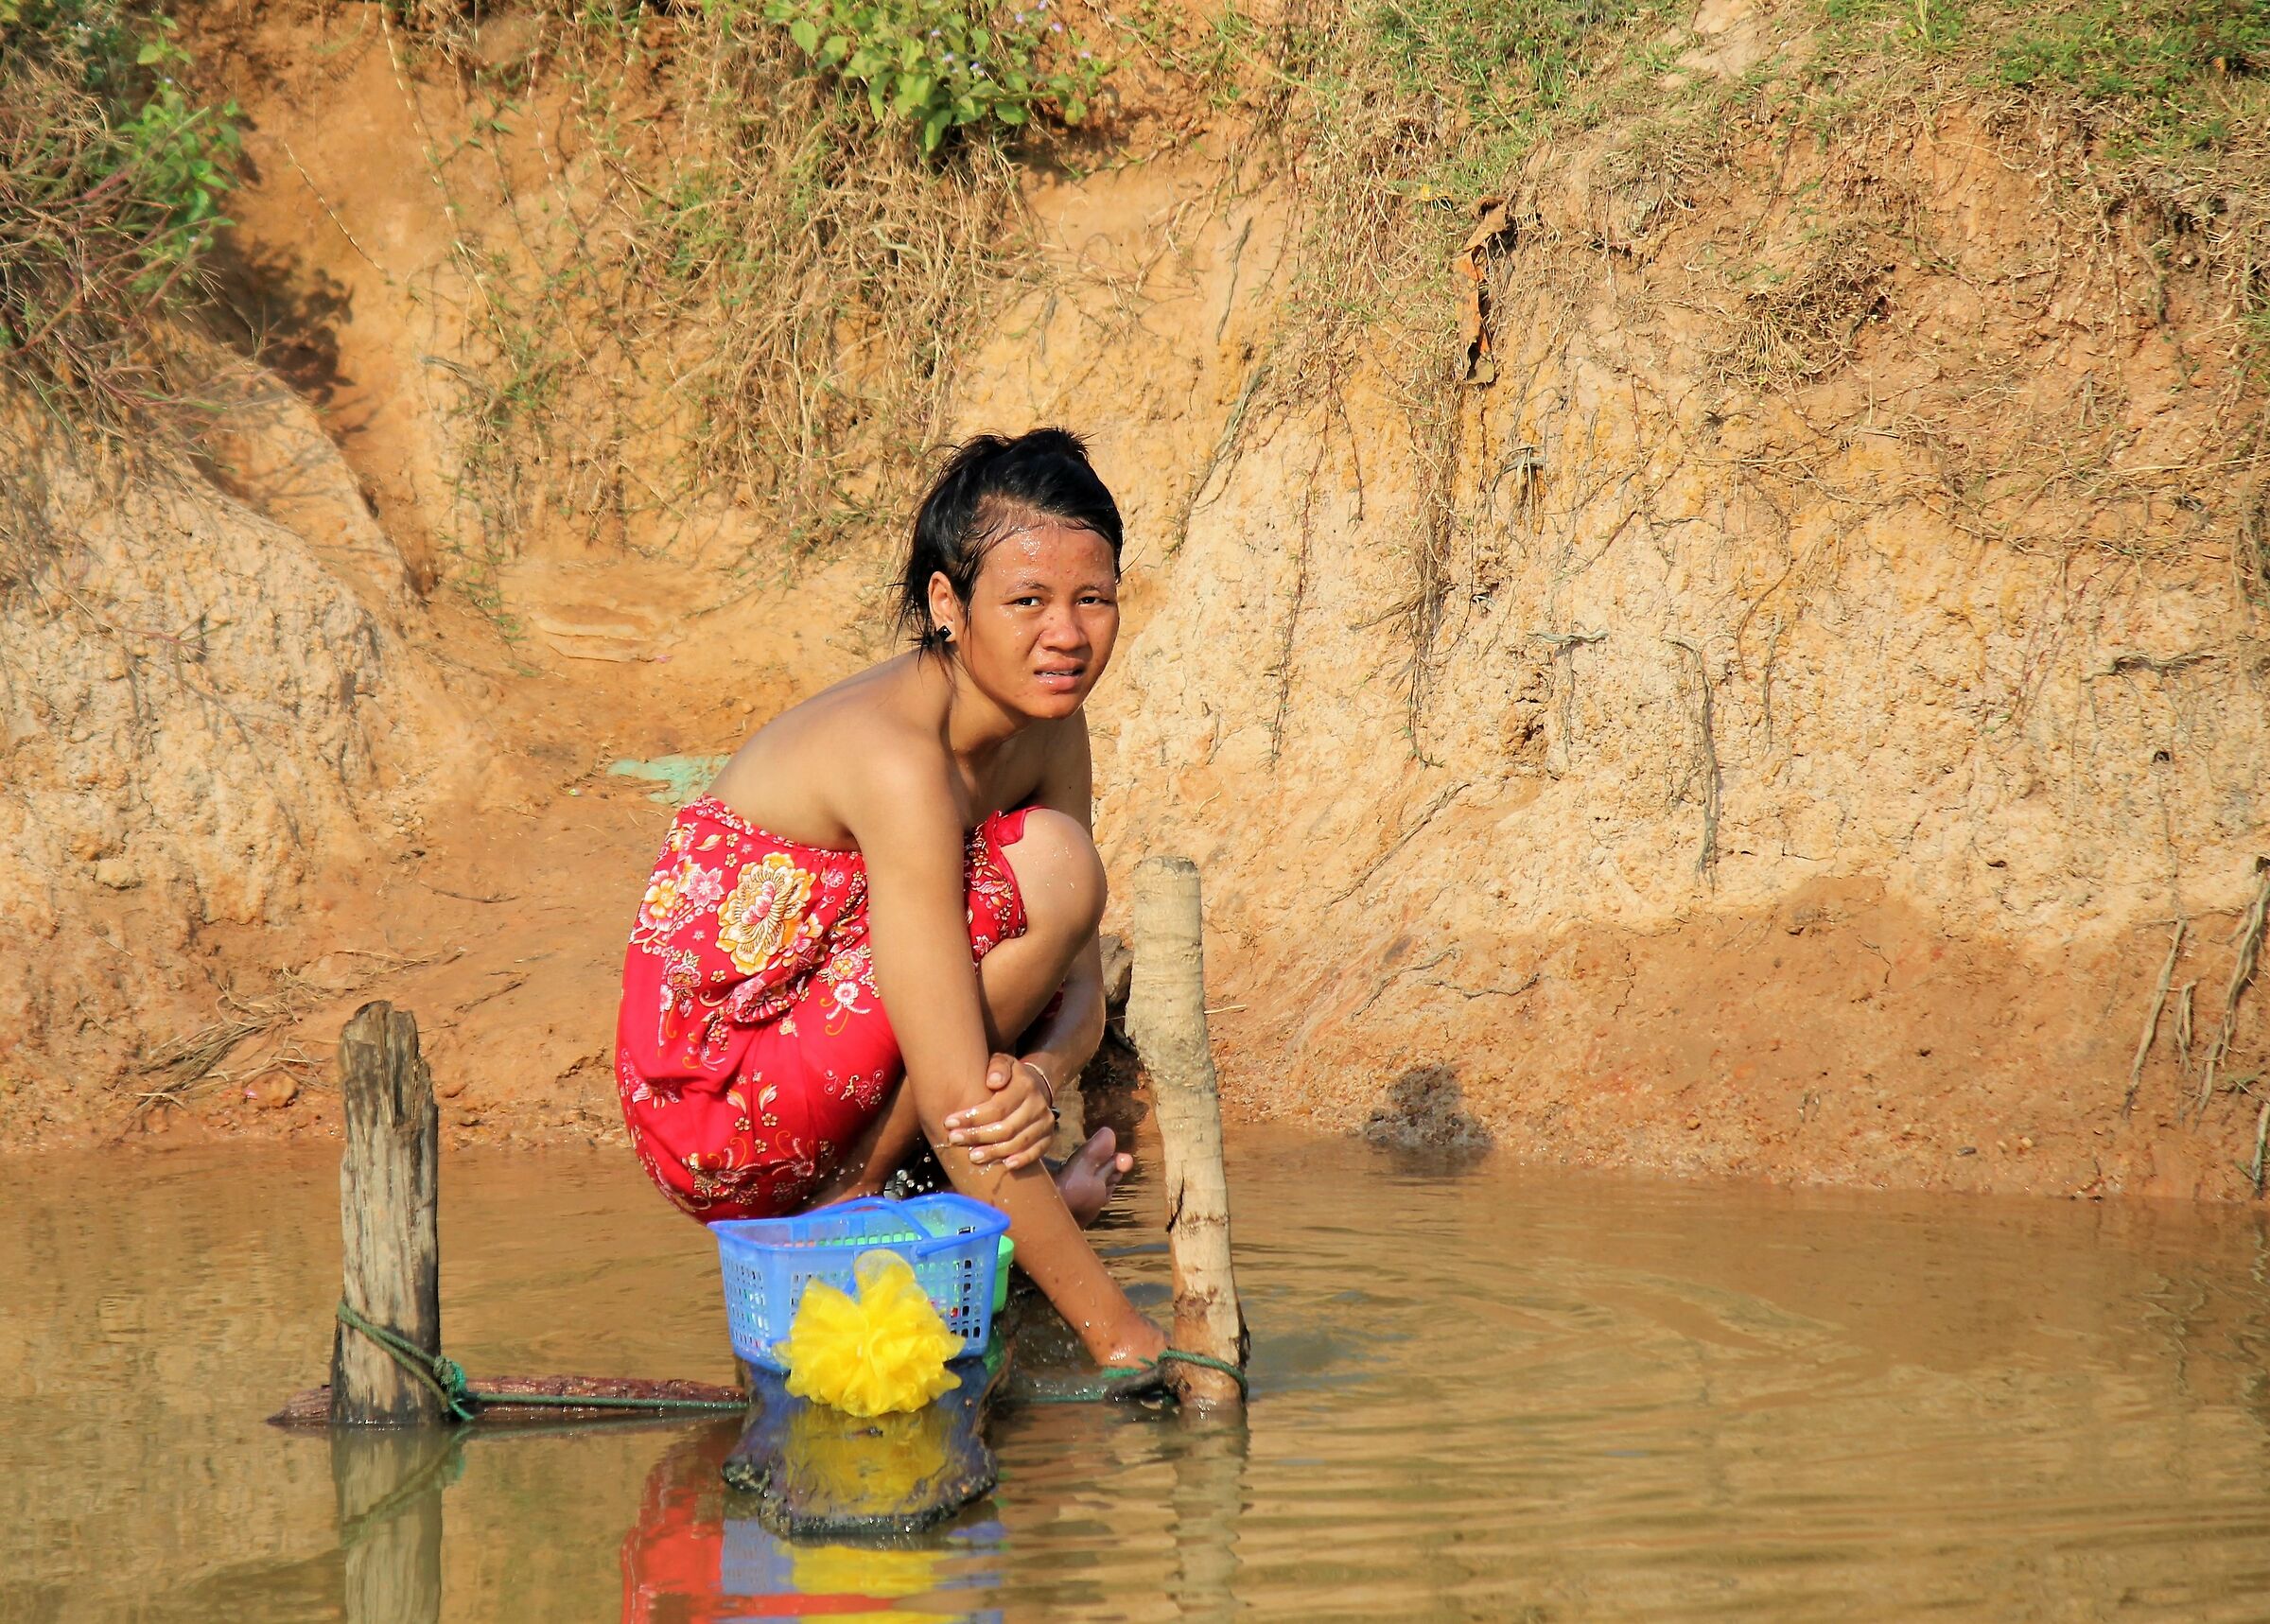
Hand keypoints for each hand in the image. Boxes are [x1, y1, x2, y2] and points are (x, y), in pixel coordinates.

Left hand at [943, 1053, 1055, 1169]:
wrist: (1034, 1086)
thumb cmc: (1008, 1077)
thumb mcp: (1002, 1063)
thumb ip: (997, 1067)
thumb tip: (993, 1081)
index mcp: (1025, 1086)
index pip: (996, 1107)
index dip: (972, 1117)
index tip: (949, 1122)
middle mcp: (1037, 1105)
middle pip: (1005, 1128)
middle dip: (977, 1136)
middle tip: (954, 1140)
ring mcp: (1045, 1122)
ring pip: (1018, 1142)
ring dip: (994, 1152)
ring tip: (972, 1156)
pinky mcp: (1048, 1137)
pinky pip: (1037, 1152)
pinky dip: (1022, 1159)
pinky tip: (1005, 1165)